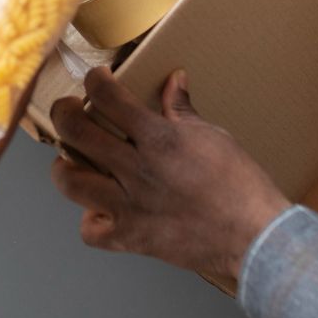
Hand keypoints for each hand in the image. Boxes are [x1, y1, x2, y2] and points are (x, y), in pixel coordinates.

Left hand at [49, 67, 289, 283]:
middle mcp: (137, 170)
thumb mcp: (213, 136)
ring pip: (71, 182)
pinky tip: (101, 210)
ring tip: (70, 160)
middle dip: (64, 114)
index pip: (108, 97)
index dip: (94, 81)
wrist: (253, 235)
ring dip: (64, 168)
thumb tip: (175, 80)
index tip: (96, 79)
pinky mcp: (132, 238)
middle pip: (76, 132)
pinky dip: (91, 221)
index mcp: (158, 138)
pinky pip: (91, 232)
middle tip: (68, 111)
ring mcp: (130, 206)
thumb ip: (183, 109)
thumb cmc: (240, 184)